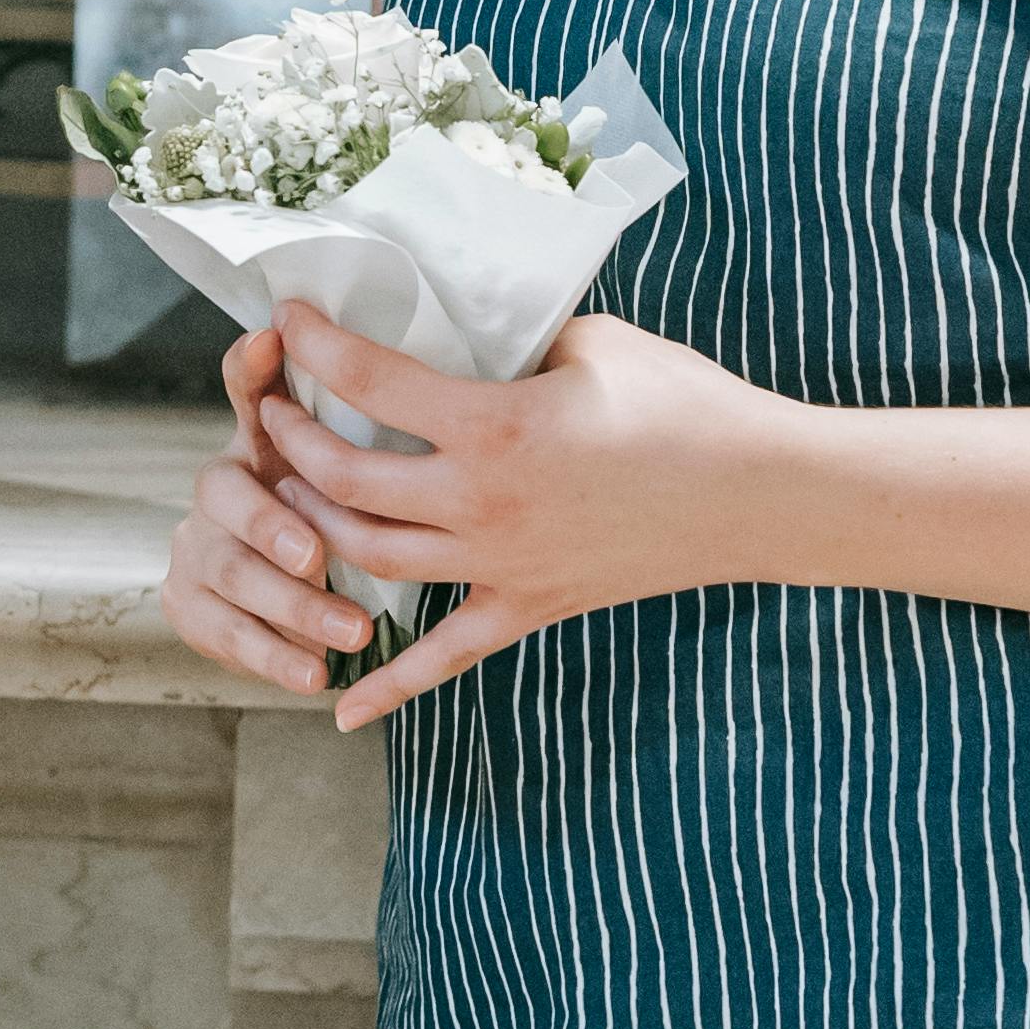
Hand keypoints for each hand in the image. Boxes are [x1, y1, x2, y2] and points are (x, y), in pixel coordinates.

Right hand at [162, 324, 384, 701]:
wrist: (290, 596)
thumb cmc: (349, 522)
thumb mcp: (367, 478)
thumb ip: (376, 437)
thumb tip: (434, 384)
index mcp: (261, 441)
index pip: (247, 390)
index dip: (250, 368)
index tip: (270, 341)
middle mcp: (219, 486)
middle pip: (225, 493)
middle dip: (269, 525)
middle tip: (315, 556)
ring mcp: (195, 545)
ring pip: (227, 571)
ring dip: (289, 605)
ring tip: (350, 633)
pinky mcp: (187, 603)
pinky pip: (222, 632)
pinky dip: (272, 657)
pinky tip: (314, 673)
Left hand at [257, 299, 788, 725]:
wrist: (757, 493)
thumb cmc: (684, 404)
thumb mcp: (592, 342)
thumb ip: (514, 340)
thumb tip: (463, 332)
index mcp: (492, 427)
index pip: (370, 382)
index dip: (315, 344)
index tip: (286, 316)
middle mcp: (480, 504)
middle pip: (344, 478)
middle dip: (291, 436)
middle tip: (272, 405)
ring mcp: (499, 565)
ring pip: (369, 557)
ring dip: (314, 524)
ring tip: (290, 488)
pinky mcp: (527, 607)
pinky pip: (443, 657)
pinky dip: (388, 687)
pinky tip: (338, 712)